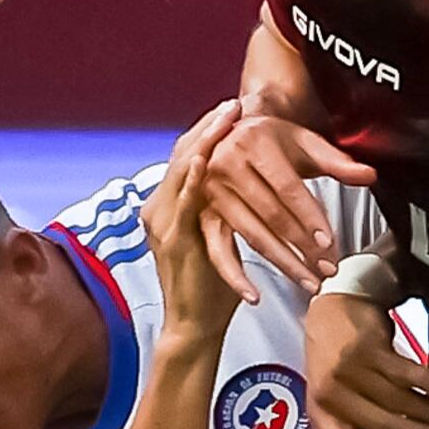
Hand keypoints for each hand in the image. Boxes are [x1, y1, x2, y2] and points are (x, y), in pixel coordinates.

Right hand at [141, 99, 243, 344]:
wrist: (195, 325)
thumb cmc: (214, 288)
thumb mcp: (226, 243)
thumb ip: (237, 215)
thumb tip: (266, 194)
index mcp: (173, 205)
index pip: (190, 156)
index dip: (210, 130)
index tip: (232, 106)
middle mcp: (163, 208)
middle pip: (183, 154)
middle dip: (208, 127)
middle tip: (231, 102)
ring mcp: (164, 222)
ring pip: (181, 171)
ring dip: (203, 142)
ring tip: (223, 119)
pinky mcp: (172, 239)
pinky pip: (182, 203)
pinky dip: (193, 178)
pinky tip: (206, 159)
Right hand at [197, 114, 374, 304]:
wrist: (227, 134)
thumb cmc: (268, 140)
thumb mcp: (302, 143)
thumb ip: (337, 161)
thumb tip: (369, 175)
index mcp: (254, 143)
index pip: (287, 189)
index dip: (309, 217)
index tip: (329, 242)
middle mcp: (227, 166)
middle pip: (271, 215)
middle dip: (302, 246)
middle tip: (327, 269)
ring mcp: (210, 192)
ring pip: (251, 235)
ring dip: (282, 262)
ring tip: (309, 281)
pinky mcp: (201, 214)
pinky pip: (217, 250)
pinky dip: (233, 275)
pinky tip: (253, 296)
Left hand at [303, 291, 428, 428]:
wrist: (330, 311)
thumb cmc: (337, 368)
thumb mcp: (339, 406)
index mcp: (322, 414)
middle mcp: (332, 393)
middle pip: (381, 422)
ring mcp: (348, 368)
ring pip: (397, 398)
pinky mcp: (367, 346)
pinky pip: (402, 369)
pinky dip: (426, 380)